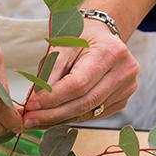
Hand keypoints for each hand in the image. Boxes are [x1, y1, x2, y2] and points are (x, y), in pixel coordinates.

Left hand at [22, 20, 138, 128]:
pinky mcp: (122, 100)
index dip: (53, 98)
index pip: (78, 84)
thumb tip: (34, 103)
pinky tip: (54, 117)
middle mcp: (124, 71)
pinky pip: (93, 114)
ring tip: (37, 120)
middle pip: (85, 102)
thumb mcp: (61, 46)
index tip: (31, 106)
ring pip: (88, 112)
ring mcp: (126, 88)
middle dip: (53, 114)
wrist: (101, 35)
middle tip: (29, 119)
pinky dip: (71, 117)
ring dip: (59, 119)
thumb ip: (49, 74)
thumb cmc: (81, 36)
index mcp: (111, 51)